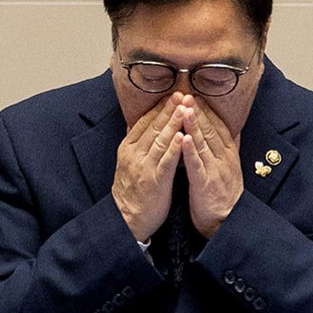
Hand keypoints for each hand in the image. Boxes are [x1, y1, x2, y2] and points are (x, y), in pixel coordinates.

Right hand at [111, 93, 184, 240]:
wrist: (127, 219)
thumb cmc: (135, 191)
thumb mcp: (132, 162)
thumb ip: (139, 143)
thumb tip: (143, 124)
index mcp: (129, 147)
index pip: (144, 121)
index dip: (159, 107)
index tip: (173, 93)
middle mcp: (134, 154)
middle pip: (152, 126)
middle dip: (168, 109)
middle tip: (182, 92)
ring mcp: (143, 167)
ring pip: (159, 140)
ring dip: (173, 123)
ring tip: (185, 108)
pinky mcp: (154, 181)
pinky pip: (165, 162)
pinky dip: (174, 148)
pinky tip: (182, 136)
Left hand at [180, 96, 243, 238]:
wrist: (228, 221)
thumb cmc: (224, 196)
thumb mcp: (230, 168)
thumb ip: (228, 149)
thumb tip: (233, 131)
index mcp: (228, 155)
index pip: (219, 127)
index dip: (208, 111)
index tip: (197, 96)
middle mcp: (223, 159)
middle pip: (211, 131)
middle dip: (199, 112)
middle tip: (188, 94)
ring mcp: (215, 171)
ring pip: (203, 144)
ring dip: (194, 126)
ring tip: (184, 109)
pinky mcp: (205, 184)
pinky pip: (196, 165)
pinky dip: (190, 151)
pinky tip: (183, 139)